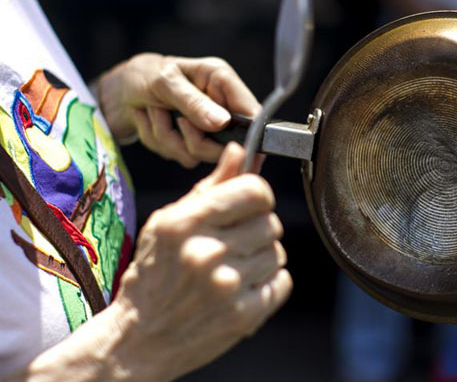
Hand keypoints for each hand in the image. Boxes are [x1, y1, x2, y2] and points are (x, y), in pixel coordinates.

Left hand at [98, 53, 260, 166]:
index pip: (253, 114)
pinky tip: (149, 121)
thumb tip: (222, 123)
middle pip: (226, 144)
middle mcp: (218, 105)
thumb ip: (194, 103)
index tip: (240, 150)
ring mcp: (204, 127)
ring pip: (198, 154)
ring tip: (153, 112)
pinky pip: (180, 156)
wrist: (113, 91)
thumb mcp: (165, 83)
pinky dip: (157, 140)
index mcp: (221, 82)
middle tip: (175, 120)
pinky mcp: (187, 142)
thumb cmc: (141, 75)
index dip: (252, 135)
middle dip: (194, 138)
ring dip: (167, 136)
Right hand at [110, 142, 290, 379]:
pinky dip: (268, 285)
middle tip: (233, 245)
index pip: (256, 191)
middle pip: (271, 222)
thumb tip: (241, 151)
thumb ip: (210, 186)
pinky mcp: (243, 315)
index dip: (258, 196)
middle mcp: (206, 252)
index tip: (250, 205)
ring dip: (262, 259)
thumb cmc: (154, 275)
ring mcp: (226, 286)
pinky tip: (241, 289)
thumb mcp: (171, 222)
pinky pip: (282, 282)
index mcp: (185, 223)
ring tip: (233, 270)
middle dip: (257, 231)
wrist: (138, 340)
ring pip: (278, 253)